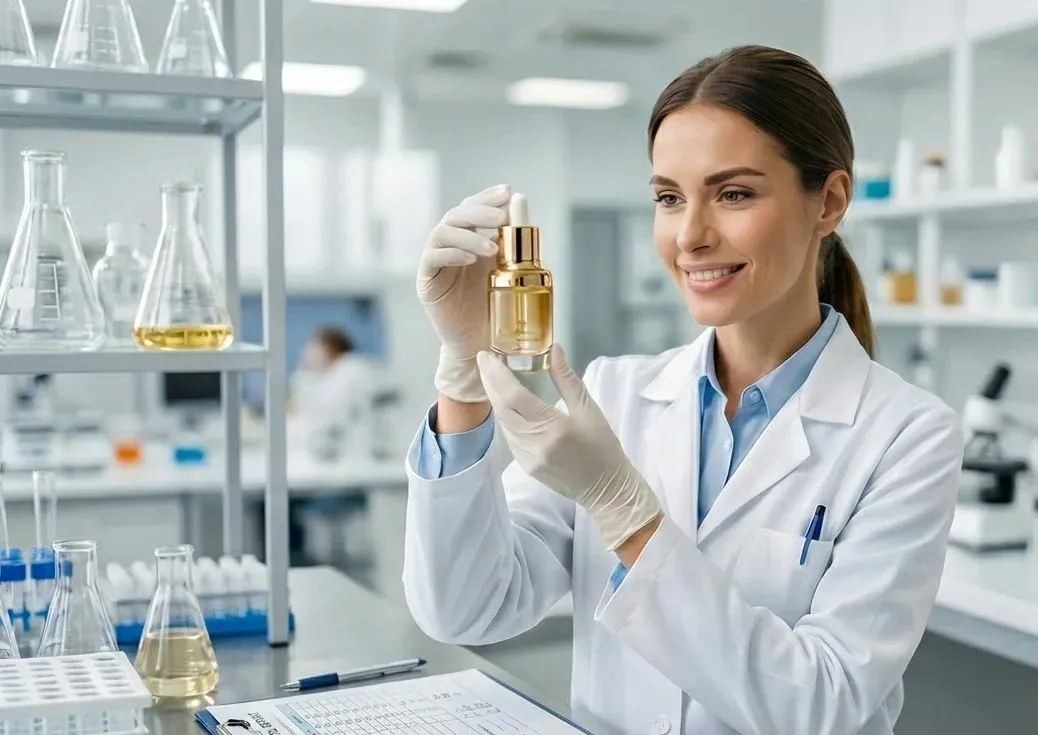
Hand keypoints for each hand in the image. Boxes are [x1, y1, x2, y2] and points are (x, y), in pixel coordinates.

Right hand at [417, 185, 509, 402]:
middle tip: (501, 216)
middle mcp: (450, 247)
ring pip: (443, 232)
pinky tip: (470, 259)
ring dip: (468, 234)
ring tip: (491, 248)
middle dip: (480, 210)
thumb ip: (515, 242)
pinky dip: (452, 253)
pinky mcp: (427, 281)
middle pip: (457, 214)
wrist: (479, 345)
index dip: (486, 196)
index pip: (472, 207)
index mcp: (470, 240)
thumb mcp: (510, 271)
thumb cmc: (495, 309)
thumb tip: (522, 204)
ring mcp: (436, 262)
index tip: (507, 192)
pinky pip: (432, 258)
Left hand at [476, 345, 661, 550]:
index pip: (515, 397)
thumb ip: (566, 379)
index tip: (486, 356)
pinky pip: (509, 437)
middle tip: (484, 360)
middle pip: (502, 409)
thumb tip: (553, 349)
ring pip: (503, 423)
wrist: (606, 488)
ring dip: (495, 399)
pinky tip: (505, 404)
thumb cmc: (602, 446)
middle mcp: (534, 444)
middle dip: (490, 383)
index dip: (497, 375)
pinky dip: (505, 417)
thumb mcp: (588, 408)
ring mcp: (527, 458)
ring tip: (492, 377)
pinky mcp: (525, 466)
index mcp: (552, 428)